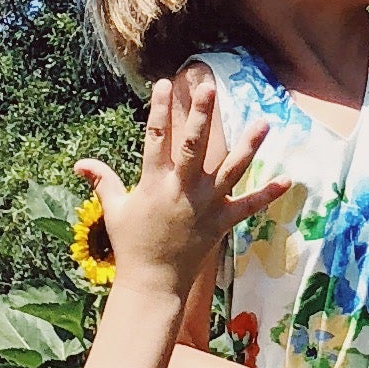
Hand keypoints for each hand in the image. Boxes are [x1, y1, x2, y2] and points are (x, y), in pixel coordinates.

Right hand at [75, 75, 287, 296]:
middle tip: (209, 88)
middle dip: (201, 116)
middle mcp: (182, 190)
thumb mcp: (114, 210)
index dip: (159, 111)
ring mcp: (204, 206)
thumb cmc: (131, 245)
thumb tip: (80, 163)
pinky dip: (267, 194)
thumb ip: (103, 182)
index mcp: (154, 184)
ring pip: (230, 171)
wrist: (153, 283)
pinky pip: (248, 207)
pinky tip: (288, 180)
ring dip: (248, 146)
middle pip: (194, 147)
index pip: (156, 139)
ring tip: (264, 122)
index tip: (164, 84)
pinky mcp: (221, 223)